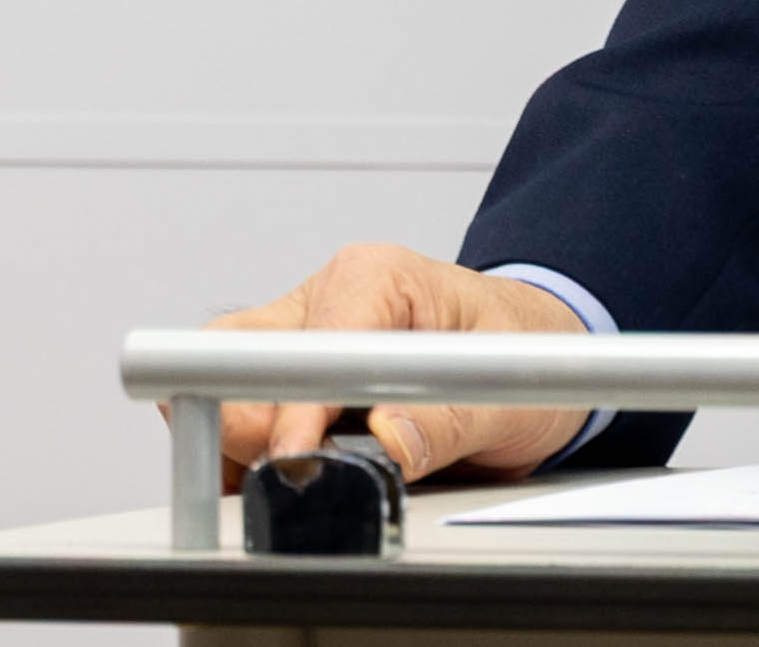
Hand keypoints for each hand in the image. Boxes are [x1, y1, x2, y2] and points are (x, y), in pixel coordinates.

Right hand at [208, 245, 591, 483]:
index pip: (306, 343)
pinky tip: (300, 479)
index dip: (295, 407)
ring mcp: (301, 341)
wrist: (536, 354)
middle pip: (236, 359)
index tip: (297, 458)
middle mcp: (326, 301)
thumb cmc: (524, 348)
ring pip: (222, 391)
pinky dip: (251, 463)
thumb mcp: (513, 386)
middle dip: (253, 426)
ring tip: (315, 477)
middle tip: (304, 472)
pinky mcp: (290, 384)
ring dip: (248, 449)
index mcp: (375, 278)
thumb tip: (392, 440)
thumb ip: (452, 419)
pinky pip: (237, 425)